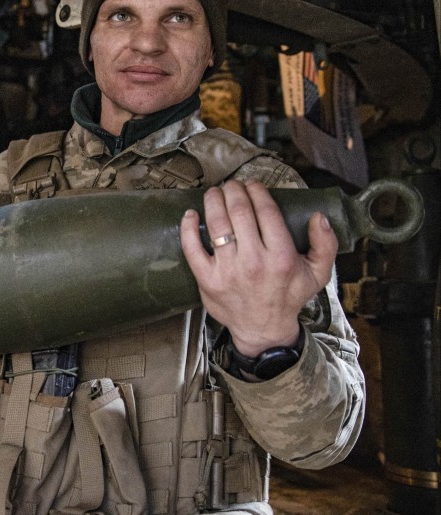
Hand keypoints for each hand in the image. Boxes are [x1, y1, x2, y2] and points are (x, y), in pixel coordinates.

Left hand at [180, 180, 337, 356]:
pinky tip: (190, 214)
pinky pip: (191, 248)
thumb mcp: (318, 274)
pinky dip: (188, 227)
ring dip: (213, 201)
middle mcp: (254, 261)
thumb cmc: (288, 297)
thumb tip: (319, 217)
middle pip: (238, 212)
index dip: (257, 191)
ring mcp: (228, 270)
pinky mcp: (207, 280)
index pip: (266, 211)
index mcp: (281, 257)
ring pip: (216, 224)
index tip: (252, 185)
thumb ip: (325, 244)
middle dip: (233, 191)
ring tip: (214, 193)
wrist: (263, 329)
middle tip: (231, 185)